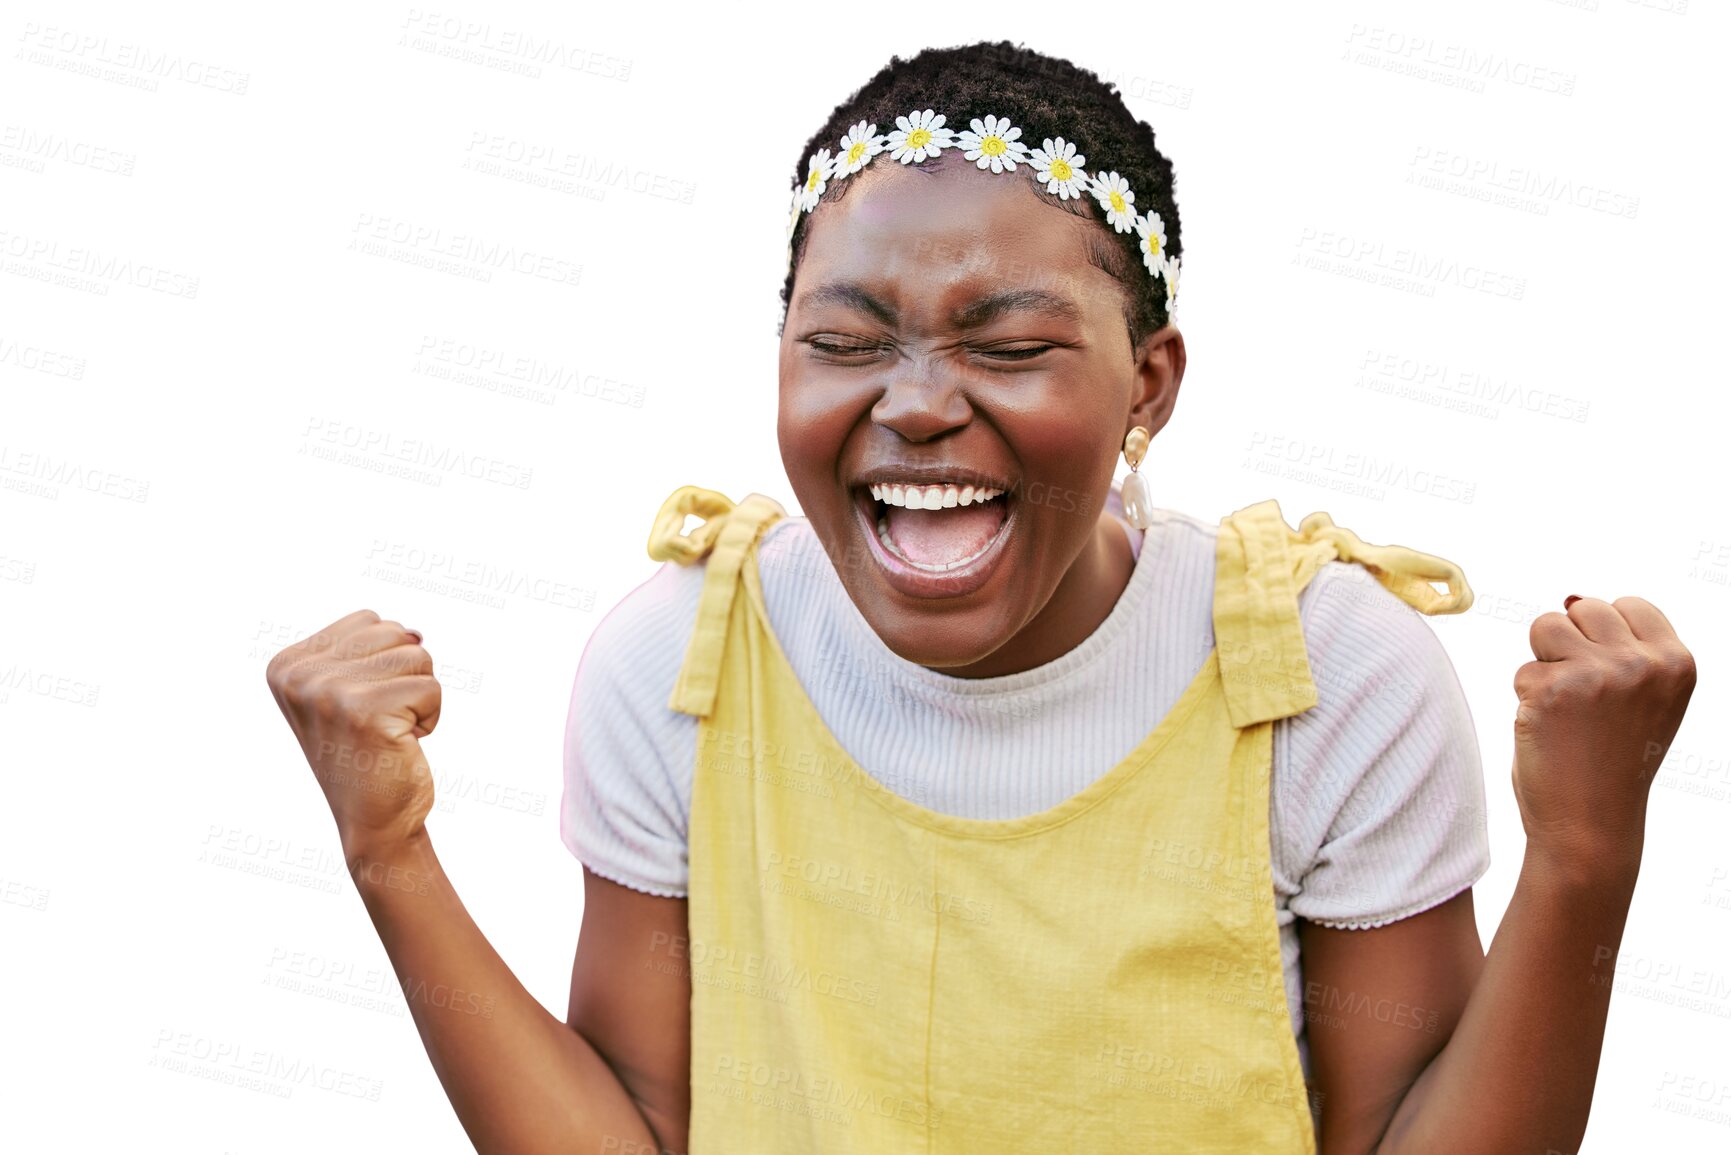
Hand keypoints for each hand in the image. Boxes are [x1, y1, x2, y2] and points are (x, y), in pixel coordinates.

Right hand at [265, 609, 440, 856]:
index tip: (360, 707)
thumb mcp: (350, 689)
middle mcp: (299, 675)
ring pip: (418, 656)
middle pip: (395, 633)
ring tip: (390, 731)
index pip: (369, 621)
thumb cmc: (369, 754)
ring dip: (419, 696)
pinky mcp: (365, 711)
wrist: (373, 824)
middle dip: (405, 676)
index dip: (383, 663)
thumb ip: (370, 647)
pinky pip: (432, 688)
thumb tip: (415, 632)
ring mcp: (328, 692)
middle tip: (380, 721)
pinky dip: (431, 717)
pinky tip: (403, 744)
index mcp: (286, 665)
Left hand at [1513, 595, 1695, 872]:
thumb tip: (1572, 597)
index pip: (1628, 604)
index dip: (1604, 638)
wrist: (1591, 824)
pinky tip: (1550, 731)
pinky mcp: (1552, 688)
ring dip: (1544, 664)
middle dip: (1570, 646)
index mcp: (1676, 662)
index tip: (1609, 683)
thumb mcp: (1643, 697)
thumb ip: (1624, 646)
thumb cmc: (1611, 758)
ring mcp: (1599, 674)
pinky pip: (1523, 670)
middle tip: (1583, 700)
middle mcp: (1643, 663)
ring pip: (1546, 625)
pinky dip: (1527, 698)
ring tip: (1566, 709)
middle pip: (1583, 609)